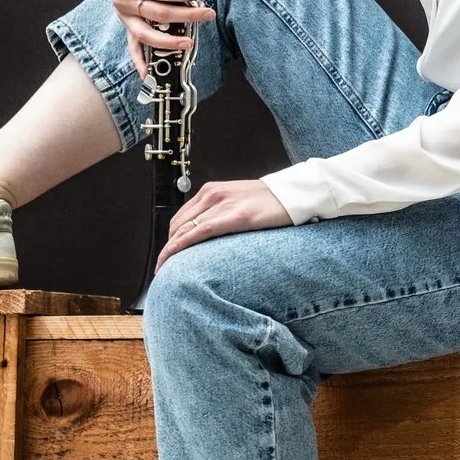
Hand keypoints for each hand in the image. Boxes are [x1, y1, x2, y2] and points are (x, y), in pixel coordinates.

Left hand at [154, 179, 291, 267]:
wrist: (296, 194)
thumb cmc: (271, 202)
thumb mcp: (239, 201)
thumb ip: (221, 212)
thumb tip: (208, 234)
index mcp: (212, 190)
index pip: (181, 217)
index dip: (170, 238)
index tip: (167, 255)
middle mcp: (212, 194)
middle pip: (177, 225)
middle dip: (167, 248)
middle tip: (164, 267)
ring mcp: (222, 204)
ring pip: (183, 230)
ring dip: (169, 251)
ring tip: (165, 269)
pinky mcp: (235, 216)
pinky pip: (198, 232)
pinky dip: (180, 247)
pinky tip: (173, 259)